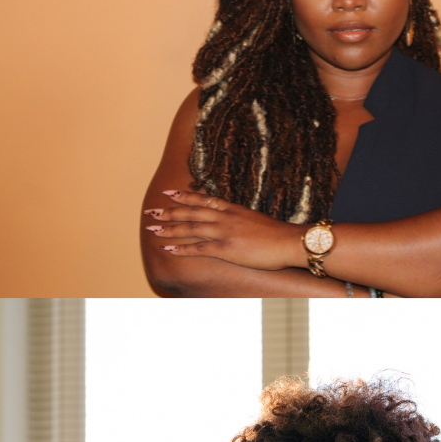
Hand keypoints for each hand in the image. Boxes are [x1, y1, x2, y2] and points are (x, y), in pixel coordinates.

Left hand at [143, 189, 307, 271]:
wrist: (289, 241)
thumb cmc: (279, 235)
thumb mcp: (257, 220)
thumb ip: (242, 220)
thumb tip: (237, 223)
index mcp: (232, 209)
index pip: (203, 199)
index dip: (184, 196)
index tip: (169, 192)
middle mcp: (224, 217)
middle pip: (191, 211)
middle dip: (169, 211)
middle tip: (151, 211)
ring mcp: (224, 232)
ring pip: (190, 227)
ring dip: (170, 228)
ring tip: (153, 228)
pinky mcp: (226, 248)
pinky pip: (199, 248)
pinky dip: (182, 248)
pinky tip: (168, 249)